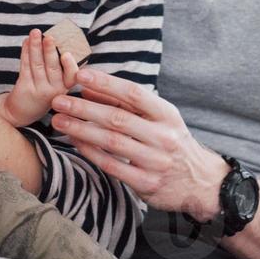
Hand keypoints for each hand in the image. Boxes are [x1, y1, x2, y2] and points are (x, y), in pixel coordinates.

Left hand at [0, 29, 80, 126]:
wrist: (23, 111)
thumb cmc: (43, 91)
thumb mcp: (57, 85)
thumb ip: (60, 67)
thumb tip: (58, 39)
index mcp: (65, 88)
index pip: (72, 77)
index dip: (70, 66)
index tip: (66, 54)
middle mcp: (54, 91)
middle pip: (52, 68)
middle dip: (50, 51)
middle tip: (49, 37)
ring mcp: (38, 90)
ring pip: (37, 65)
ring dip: (35, 47)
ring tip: (35, 32)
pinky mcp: (24, 88)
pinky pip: (25, 67)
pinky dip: (25, 52)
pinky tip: (26, 42)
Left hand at [48, 67, 224, 221]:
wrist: (201, 182)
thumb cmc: (172, 143)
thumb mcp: (159, 119)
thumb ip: (127, 104)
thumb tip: (90, 88)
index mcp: (167, 115)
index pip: (134, 94)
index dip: (106, 83)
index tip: (81, 75)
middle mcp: (163, 137)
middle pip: (118, 118)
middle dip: (84, 108)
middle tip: (59, 100)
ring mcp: (155, 162)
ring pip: (111, 142)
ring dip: (81, 130)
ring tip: (59, 120)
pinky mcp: (146, 183)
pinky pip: (112, 166)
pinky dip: (91, 152)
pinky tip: (75, 141)